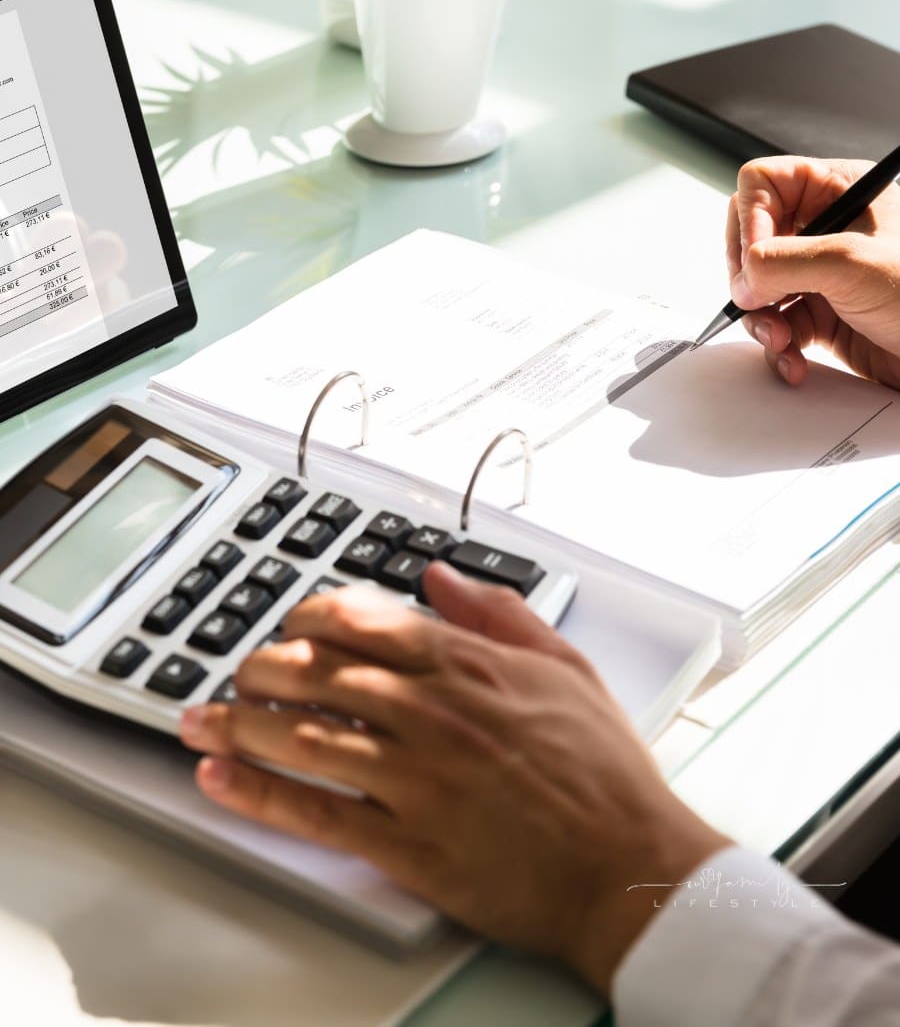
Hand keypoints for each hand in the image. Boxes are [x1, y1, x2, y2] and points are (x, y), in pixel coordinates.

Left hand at [180, 566, 725, 993]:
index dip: (311, 617)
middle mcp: (432, 714)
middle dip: (264, 666)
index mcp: (469, 666)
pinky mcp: (407, 846)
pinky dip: (257, 793)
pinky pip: (315, 814)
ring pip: (302, 737)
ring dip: (240, 723)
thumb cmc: (605, 774)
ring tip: (202, 717)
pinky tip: (220, 778)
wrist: (629, 866)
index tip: (295, 622)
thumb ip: (499, 613)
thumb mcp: (565, 668)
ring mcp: (415, 780)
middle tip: (242, 671)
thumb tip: (440, 576)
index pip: (363, 621)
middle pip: (318, 673)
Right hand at [726, 155, 899, 386]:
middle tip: (758, 300)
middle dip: (749, 277)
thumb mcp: (851, 264)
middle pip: (752, 238)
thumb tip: (743, 277)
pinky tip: (792, 358)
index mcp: (839, 190)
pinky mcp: (822, 313)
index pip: (764, 184)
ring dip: (760, 318)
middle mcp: (827, 228)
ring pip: (758, 286)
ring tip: (779, 339)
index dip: (751, 219)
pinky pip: (777, 323)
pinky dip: (777, 345)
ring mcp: (821, 272)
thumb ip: (784, 261)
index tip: (754, 259)